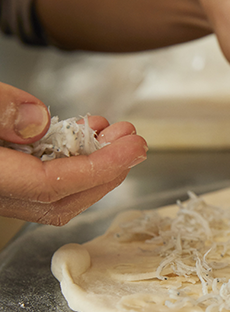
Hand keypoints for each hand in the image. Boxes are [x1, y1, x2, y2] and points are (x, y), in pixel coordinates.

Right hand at [0, 83, 147, 224]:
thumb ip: (0, 110)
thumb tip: (38, 120)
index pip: (48, 186)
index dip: (97, 168)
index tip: (132, 149)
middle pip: (58, 201)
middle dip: (106, 172)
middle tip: (134, 143)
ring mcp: (0, 193)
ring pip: (54, 197)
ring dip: (93, 168)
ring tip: (115, 134)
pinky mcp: (5, 183)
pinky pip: (42, 185)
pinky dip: (72, 165)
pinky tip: (86, 137)